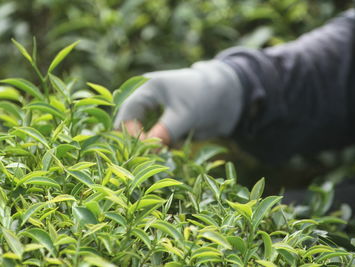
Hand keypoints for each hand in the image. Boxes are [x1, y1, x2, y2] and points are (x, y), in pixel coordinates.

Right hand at [114, 60, 243, 144]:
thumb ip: (165, 131)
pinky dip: (162, 147)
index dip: (130, 133)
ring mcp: (153, 112)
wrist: (226, 97)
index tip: (144, 150)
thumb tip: (148, 150)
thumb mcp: (185, 115)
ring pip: (143, 136)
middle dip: (139, 142)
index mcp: (146, 88)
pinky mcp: (162, 124)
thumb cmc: (204, 98)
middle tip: (150, 157)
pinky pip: (156, 140)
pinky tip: (175, 147)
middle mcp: (145, 100)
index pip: (127, 114)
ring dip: (151, 147)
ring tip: (166, 152)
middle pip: (131, 126)